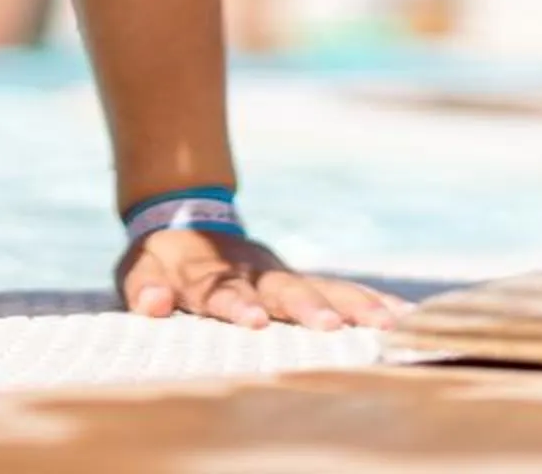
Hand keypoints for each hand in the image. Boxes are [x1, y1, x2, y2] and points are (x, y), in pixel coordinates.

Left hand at [115, 230, 404, 332]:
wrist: (187, 214)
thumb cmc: (161, 258)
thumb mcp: (138, 269)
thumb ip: (144, 287)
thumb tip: (154, 304)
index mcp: (210, 272)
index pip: (222, 290)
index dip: (237, 305)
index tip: (256, 321)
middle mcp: (253, 271)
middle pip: (282, 289)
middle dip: (306, 308)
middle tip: (331, 327)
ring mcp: (281, 274)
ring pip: (321, 287)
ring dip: (352, 305)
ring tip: (388, 324)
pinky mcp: (302, 282)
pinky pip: (340, 290)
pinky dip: (370, 301)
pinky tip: (403, 315)